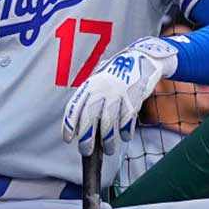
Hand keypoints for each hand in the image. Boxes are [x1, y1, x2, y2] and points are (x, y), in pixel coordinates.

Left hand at [62, 37, 177, 155]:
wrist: (140, 57)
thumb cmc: (116, 74)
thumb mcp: (99, 81)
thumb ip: (90, 100)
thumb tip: (82, 129)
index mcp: (89, 84)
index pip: (75, 106)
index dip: (69, 125)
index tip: (68, 140)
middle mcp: (101, 88)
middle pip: (90, 117)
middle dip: (86, 138)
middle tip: (86, 151)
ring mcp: (118, 91)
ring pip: (109, 121)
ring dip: (108, 140)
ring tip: (108, 149)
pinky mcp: (133, 95)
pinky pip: (128, 118)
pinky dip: (126, 131)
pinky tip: (125, 136)